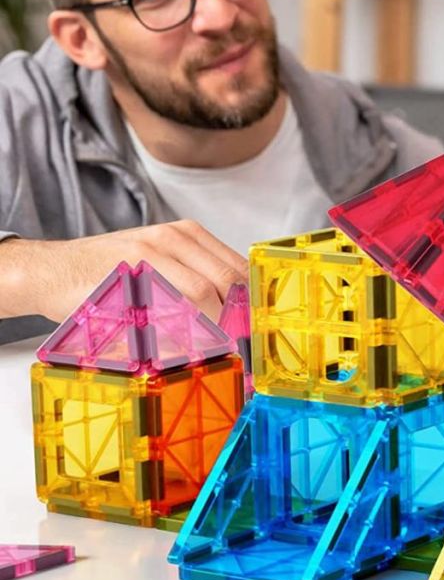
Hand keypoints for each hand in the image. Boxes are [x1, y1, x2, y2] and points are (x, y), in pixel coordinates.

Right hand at [0, 220, 247, 323]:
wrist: (53, 271)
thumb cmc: (110, 274)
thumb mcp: (158, 263)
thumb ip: (194, 278)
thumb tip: (236, 313)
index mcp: (188, 233)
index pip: (237, 266)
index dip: (250, 298)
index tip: (254, 325)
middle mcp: (174, 236)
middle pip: (227, 278)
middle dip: (238, 314)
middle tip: (240, 343)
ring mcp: (151, 250)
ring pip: (203, 290)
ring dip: (214, 322)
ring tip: (215, 346)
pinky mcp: (130, 271)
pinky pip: (170, 301)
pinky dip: (184, 324)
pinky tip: (184, 340)